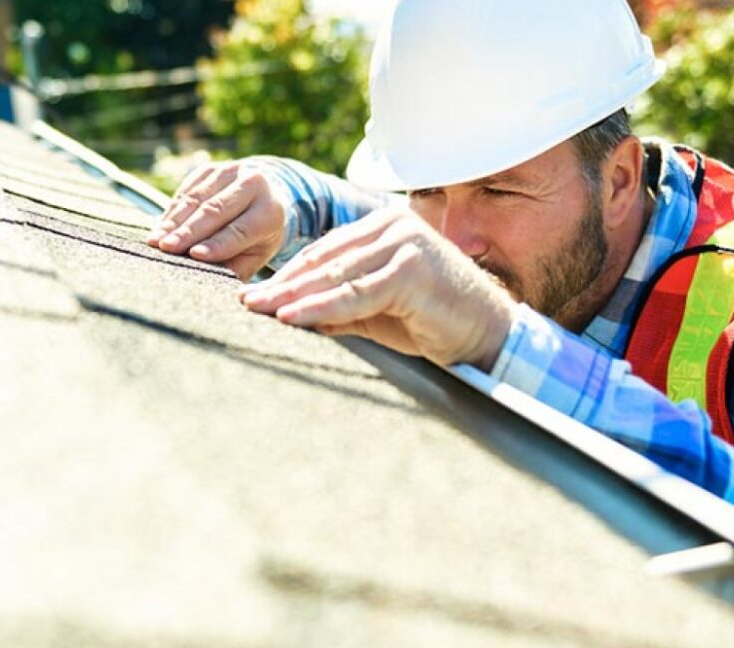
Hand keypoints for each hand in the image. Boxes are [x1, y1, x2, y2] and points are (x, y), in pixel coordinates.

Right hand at [148, 162, 285, 280]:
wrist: (261, 199)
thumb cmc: (256, 238)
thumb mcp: (255, 255)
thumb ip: (235, 266)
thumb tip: (210, 277)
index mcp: (269, 211)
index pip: (240, 229)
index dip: (217, 243)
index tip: (194, 255)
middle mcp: (253, 184)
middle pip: (215, 210)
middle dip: (188, 231)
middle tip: (167, 248)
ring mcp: (229, 172)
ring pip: (196, 198)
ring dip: (174, 221)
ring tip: (156, 240)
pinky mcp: (208, 169)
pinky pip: (185, 191)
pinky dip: (171, 211)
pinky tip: (159, 228)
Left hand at [238, 208, 516, 370]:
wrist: (487, 334)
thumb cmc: (433, 322)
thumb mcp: (376, 312)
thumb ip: (338, 306)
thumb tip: (291, 314)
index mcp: (383, 227)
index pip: (324, 251)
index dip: (288, 274)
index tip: (255, 294)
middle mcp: (392, 227)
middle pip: (324, 259)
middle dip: (282, 284)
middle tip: (246, 301)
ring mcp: (404, 245)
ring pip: (336, 274)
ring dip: (294, 295)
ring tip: (260, 309)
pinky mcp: (412, 271)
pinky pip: (356, 294)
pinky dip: (322, 307)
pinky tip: (293, 316)